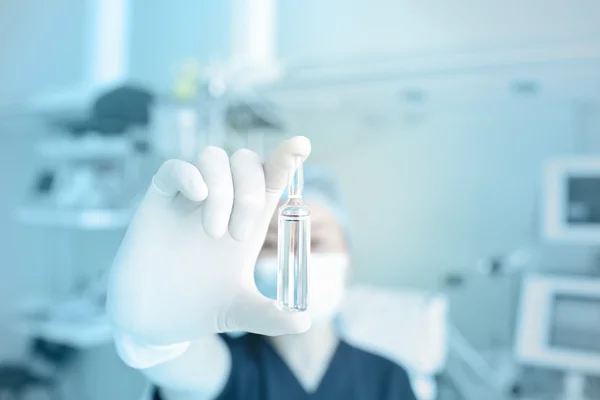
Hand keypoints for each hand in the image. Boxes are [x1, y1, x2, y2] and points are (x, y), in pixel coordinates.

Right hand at [107, 137, 311, 344]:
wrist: (154, 320)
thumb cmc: (201, 308)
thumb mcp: (241, 311)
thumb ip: (270, 315)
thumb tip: (303, 324)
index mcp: (248, 220)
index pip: (272, 176)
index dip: (286, 158)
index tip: (301, 146)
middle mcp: (223, 202)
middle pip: (247, 161)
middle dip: (251, 191)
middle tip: (238, 235)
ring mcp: (191, 198)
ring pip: (214, 157)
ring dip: (223, 189)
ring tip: (215, 232)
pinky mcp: (160, 200)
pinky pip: (175, 167)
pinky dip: (190, 175)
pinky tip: (197, 197)